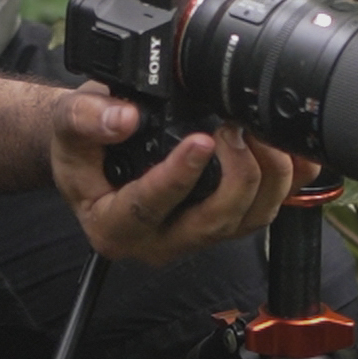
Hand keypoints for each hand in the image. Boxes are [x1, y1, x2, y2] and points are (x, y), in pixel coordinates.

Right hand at [45, 86, 298, 264]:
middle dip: (235, 176)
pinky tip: (289, 148)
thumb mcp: (68, 126)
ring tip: (256, 129)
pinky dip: (288, 181)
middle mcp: (159, 240)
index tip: (199, 140)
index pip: (148, 207)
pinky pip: (267, 209)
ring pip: (246, 220)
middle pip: (211, 223)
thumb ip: (86, 119)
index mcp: (115, 225)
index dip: (178, 176)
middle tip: (234, 128)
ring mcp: (196, 234)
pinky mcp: (225, 221)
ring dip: (265, 176)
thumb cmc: (85, 146)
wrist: (99, 151)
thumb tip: (123, 118)